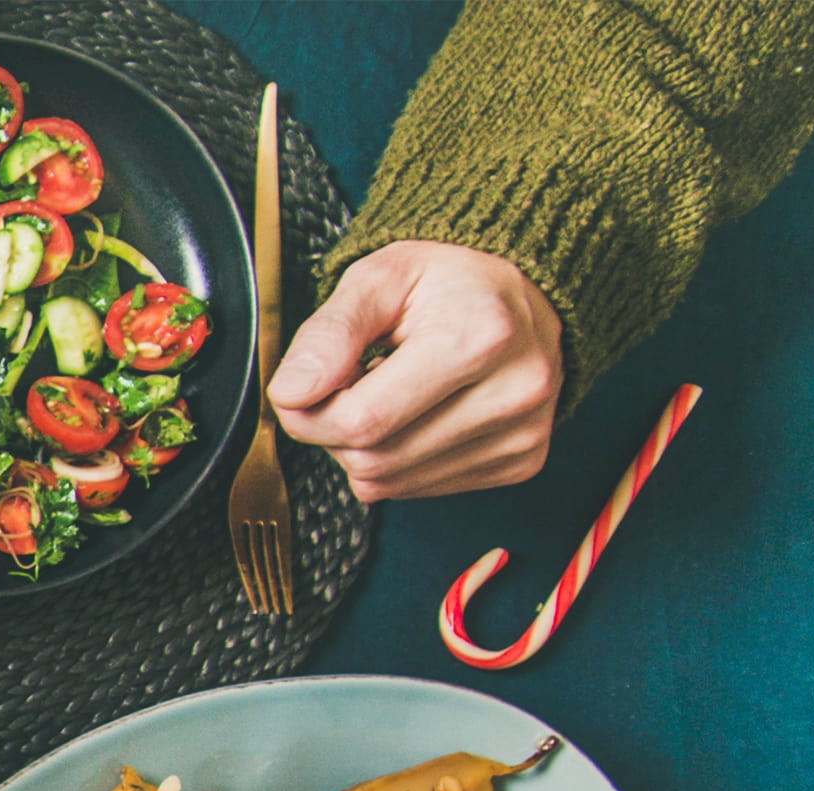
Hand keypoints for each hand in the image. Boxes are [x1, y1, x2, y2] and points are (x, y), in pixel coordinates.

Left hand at [269, 241, 565, 500]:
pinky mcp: (520, 462)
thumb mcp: (380, 278)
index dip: (310, 412)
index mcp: (482, 337)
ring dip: (364, 447)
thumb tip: (291, 393)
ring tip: (389, 394)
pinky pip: (415, 489)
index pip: (360, 421)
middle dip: (336, 429)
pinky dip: (396, 460)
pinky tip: (416, 415)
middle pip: (372, 459)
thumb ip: (328, 334)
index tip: (306, 385)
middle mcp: (514, 392)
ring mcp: (521, 434)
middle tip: (353, 382)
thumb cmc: (449, 285)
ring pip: (388, 482)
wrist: (522, 300)